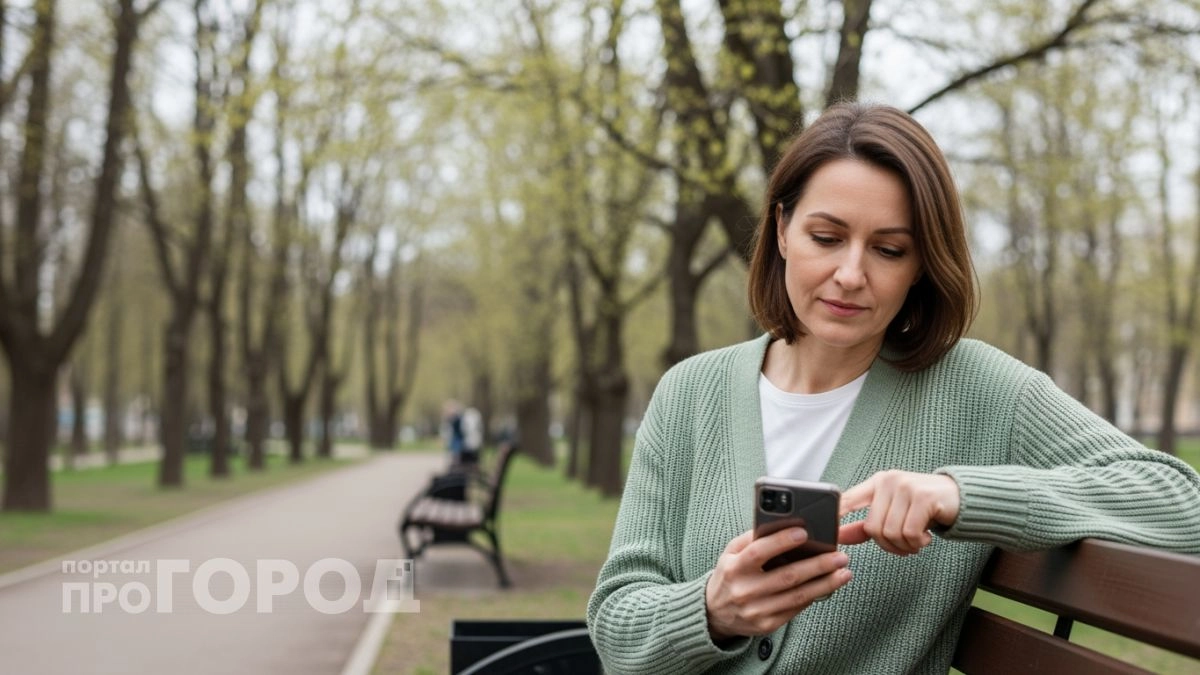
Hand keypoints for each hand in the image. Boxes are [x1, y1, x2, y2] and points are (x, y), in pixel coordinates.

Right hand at [705, 528, 851, 641]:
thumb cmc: (729, 576)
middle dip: (818, 565)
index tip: (804, 532)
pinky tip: (828, 586)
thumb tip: (782, 524)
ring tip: (844, 572)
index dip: (781, 541)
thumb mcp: (730, 554)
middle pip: (787, 576)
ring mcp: (756, 610)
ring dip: (825, 584)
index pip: (759, 551)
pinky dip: (814, 596)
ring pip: (798, 596)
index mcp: (734, 568)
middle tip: (839, 556)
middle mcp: (744, 590)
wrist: (715, 613)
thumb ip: (751, 539)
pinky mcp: (767, 625)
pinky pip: (796, 609)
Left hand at [837, 471, 959, 555]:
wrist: (960, 496)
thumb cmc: (923, 506)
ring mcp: (906, 487)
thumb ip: (866, 524)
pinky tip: (926, 537)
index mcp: (876, 483)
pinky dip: (918, 543)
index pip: (847, 500)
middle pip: (873, 528)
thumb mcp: (892, 512)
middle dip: (888, 545)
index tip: (828, 533)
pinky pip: (910, 533)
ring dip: (905, 546)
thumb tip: (839, 537)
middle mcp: (888, 481)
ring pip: (891, 533)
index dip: (835, 517)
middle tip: (904, 546)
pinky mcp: (923, 497)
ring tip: (917, 541)